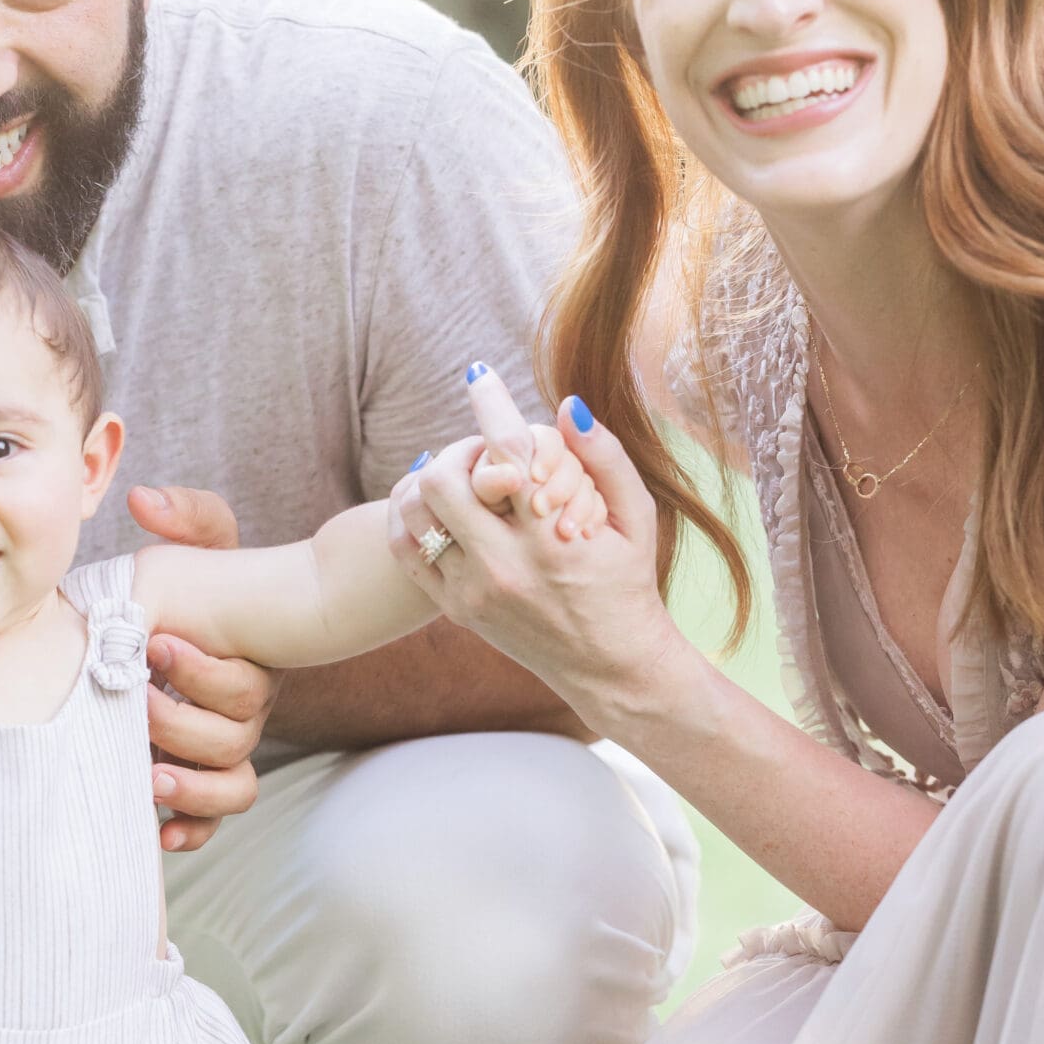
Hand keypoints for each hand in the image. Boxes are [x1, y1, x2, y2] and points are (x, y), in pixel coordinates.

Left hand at [128, 484, 273, 851]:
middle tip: (135, 702)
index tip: (153, 644)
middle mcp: (243, 711)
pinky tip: (159, 833)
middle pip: (235, 738)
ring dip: (191, 785)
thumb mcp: (195, 548)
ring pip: (232, 784)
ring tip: (149, 776)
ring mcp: (222, 749)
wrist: (148, 631)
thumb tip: (146, 502)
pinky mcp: (198, 781)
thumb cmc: (185, 586)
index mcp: (245, 661)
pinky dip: (190, 829)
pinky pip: (211, 819)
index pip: (244, 682)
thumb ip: (187, 517)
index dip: (202, 671)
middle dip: (184, 723)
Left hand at [388, 385, 681, 729]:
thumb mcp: (637, 518)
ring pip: (417, 511)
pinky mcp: (455, 610)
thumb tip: (566, 405)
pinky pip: (406, 549)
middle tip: (483, 450)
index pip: (508, 454)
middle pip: (444, 478)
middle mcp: (505, 567)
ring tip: (462, 475)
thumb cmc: (629, 584)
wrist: (609, 667)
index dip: (490, 406)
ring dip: (433, 480)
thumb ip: (605, 458)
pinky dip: (410, 516)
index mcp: (553, 540)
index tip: (479, 376)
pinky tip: (433, 503)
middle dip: (460, 449)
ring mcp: (473, 591)